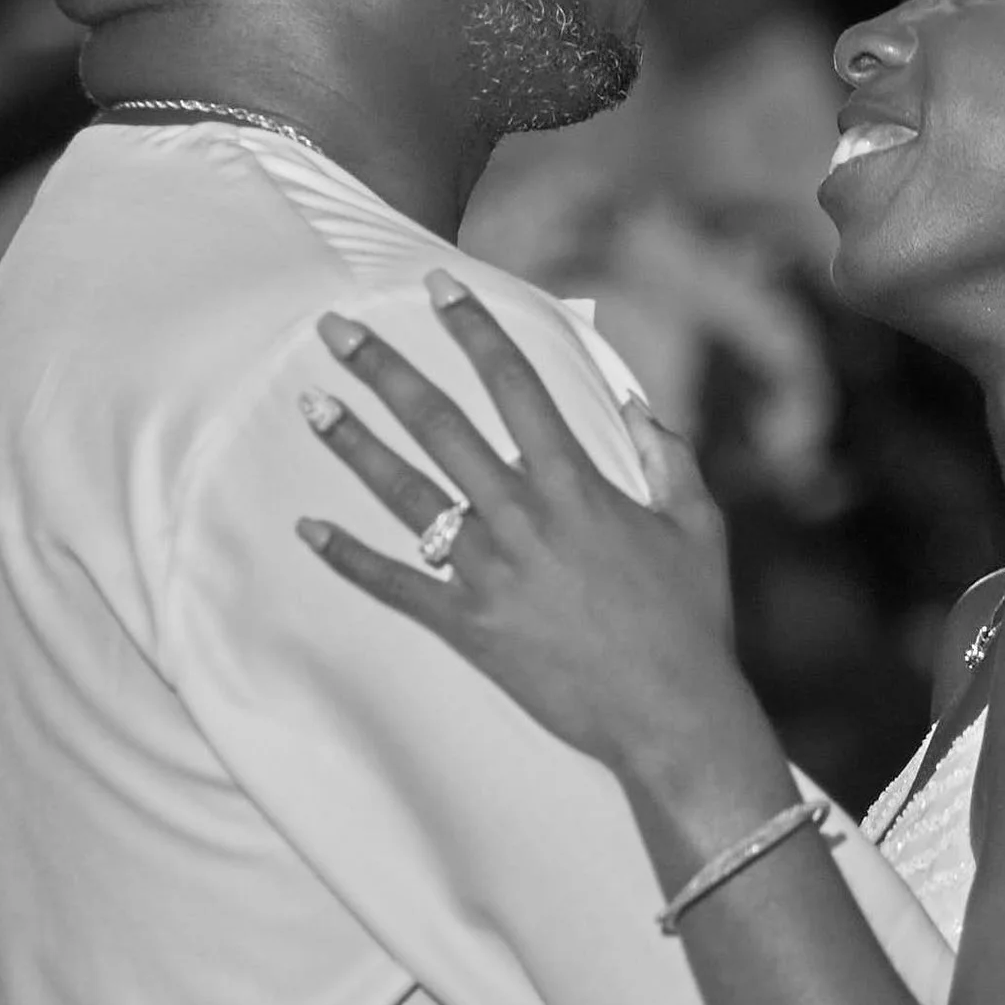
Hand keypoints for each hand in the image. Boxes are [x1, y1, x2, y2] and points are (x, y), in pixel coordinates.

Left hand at [295, 277, 746, 777]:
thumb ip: (666, 457)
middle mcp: (523, 516)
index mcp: (577, 484)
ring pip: (407, 494)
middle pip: (439, 425)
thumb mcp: (698, 526)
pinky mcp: (467, 625)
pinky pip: (396, 585)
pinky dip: (348, 558)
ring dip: (354, 446)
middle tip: (336, 330)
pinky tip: (307, 528)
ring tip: (311, 405)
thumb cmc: (691, 621)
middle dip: (384, 371)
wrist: (671, 715)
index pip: (515, 385)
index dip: (475, 330)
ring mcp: (489, 571)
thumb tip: (637, 404)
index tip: (439, 289)